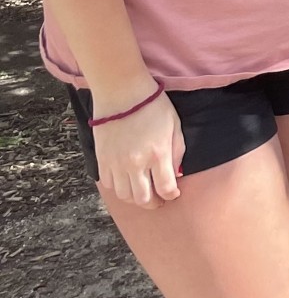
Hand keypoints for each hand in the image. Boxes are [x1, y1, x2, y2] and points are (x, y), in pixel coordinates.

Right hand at [91, 86, 183, 207]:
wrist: (122, 94)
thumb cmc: (153, 106)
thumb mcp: (174, 126)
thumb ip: (177, 152)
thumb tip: (175, 173)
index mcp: (158, 154)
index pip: (165, 188)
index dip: (171, 195)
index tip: (173, 194)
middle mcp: (136, 163)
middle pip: (143, 199)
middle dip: (154, 203)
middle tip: (158, 200)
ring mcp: (117, 164)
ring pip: (125, 195)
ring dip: (136, 198)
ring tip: (143, 192)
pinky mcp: (102, 161)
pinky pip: (110, 185)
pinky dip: (119, 188)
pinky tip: (127, 181)